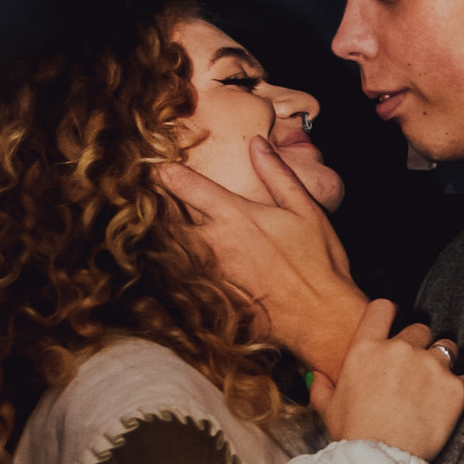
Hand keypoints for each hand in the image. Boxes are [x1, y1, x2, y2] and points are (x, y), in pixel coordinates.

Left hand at [163, 139, 371, 374]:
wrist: (320, 319)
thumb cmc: (319, 264)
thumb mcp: (305, 210)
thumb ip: (277, 173)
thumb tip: (257, 144)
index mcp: (235, 215)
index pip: (184, 185)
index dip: (162, 171)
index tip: (152, 165)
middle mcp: (213, 242)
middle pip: (165, 216)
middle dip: (154, 204)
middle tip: (144, 194)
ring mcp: (208, 272)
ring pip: (168, 247)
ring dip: (159, 235)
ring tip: (153, 226)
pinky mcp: (210, 297)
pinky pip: (181, 276)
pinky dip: (174, 266)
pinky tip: (176, 264)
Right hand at [319, 302, 463, 460]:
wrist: (381, 460)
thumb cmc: (352, 435)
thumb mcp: (328, 410)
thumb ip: (322, 388)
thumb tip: (318, 377)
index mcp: (367, 348)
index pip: (382, 308)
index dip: (391, 313)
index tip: (396, 325)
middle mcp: (400, 349)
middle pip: (420, 329)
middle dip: (420, 345)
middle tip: (416, 370)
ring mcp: (431, 366)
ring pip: (448, 348)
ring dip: (444, 362)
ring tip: (437, 384)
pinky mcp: (455, 388)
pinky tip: (455, 402)